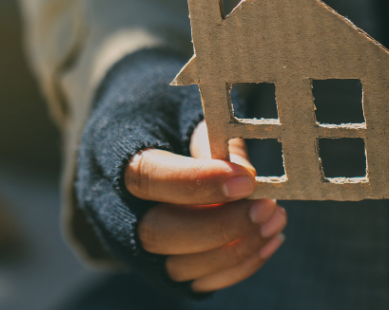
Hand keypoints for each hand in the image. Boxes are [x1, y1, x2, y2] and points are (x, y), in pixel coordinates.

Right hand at [126, 121, 286, 292]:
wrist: (140, 133)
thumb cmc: (167, 114)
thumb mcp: (185, 108)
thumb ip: (213, 137)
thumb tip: (246, 176)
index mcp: (114, 157)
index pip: (148, 177)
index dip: (197, 183)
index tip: (246, 180)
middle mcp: (113, 208)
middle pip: (158, 233)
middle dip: (219, 226)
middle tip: (266, 206)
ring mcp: (134, 243)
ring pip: (179, 266)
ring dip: (235, 250)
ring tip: (275, 219)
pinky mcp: (161, 265)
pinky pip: (198, 281)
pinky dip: (238, 266)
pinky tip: (270, 239)